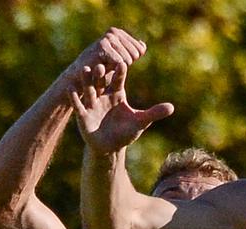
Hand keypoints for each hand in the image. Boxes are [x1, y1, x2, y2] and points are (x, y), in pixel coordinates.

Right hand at [68, 30, 173, 154]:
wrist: (110, 147)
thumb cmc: (126, 133)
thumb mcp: (140, 122)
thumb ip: (154, 113)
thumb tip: (172, 107)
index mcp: (116, 93)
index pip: (119, 79)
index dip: (120, 72)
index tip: (123, 64)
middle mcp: (103, 95)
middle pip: (102, 80)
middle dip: (101, 74)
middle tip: (102, 65)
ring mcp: (92, 104)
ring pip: (89, 89)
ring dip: (86, 80)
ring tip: (85, 70)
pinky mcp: (83, 115)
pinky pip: (78, 105)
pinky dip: (75, 98)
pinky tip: (72, 90)